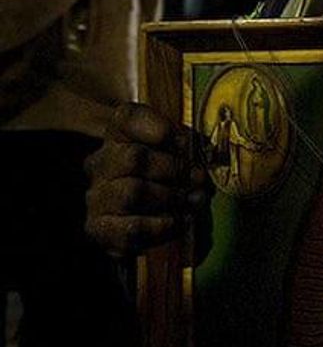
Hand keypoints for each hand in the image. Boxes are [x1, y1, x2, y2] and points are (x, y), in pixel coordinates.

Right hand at [84, 102, 210, 257]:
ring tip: (195, 200)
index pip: (127, 117)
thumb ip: (188, 146)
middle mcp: (101, 163)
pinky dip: (162, 225)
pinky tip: (179, 222)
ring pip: (132, 192)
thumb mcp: (181, 154)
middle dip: (175, 169)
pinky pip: (132, 227)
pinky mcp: (99, 229)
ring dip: (171, 197)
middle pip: (134, 157)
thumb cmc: (171, 181)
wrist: (152, 224)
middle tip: (199, 178)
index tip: (184, 141)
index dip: (157, 126)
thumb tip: (202, 151)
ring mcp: (96, 197)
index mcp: (120, 136)